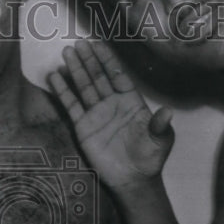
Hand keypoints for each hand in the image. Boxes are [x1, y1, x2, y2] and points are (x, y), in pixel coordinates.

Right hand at [49, 39, 174, 190]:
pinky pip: (71, 106)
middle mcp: (112, 104)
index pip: (117, 75)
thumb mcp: (160, 140)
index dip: (108, 60)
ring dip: (75, 70)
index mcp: (131, 101)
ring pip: (84, 87)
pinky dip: (63, 91)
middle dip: (89, 60)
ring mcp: (96, 114)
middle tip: (78, 43)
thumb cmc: (150, 157)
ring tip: (66, 53)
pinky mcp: (83, 127)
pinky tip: (55, 76)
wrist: (133, 179)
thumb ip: (160, 125)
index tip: (98, 44)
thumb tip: (168, 112)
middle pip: (98, 77)